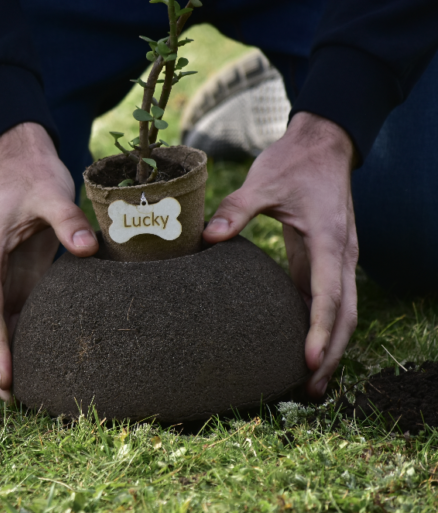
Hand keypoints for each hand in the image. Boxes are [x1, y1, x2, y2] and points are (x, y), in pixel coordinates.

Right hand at [0, 123, 98, 400]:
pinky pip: (7, 317)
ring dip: (0, 359)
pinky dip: (14, 343)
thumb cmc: (32, 177)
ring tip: (17, 395)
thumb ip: (68, 219)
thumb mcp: (51, 192)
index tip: (6, 376)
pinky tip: (30, 365)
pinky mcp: (8, 279)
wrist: (19, 162)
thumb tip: (89, 248)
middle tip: (11, 399)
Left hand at [203, 111, 357, 397]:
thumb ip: (236, 208)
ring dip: (331, 347)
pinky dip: (320, 327)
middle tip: (310, 390)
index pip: (329, 296)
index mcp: (331, 242)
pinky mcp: (328, 260)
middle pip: (346, 316)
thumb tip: (208, 237)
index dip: (319, 330)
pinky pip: (329, 301)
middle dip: (332, 354)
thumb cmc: (294, 163)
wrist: (324, 145)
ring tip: (309, 383)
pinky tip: (302, 348)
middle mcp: (343, 257)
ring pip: (343, 313)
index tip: (307, 361)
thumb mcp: (264, 182)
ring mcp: (339, 261)